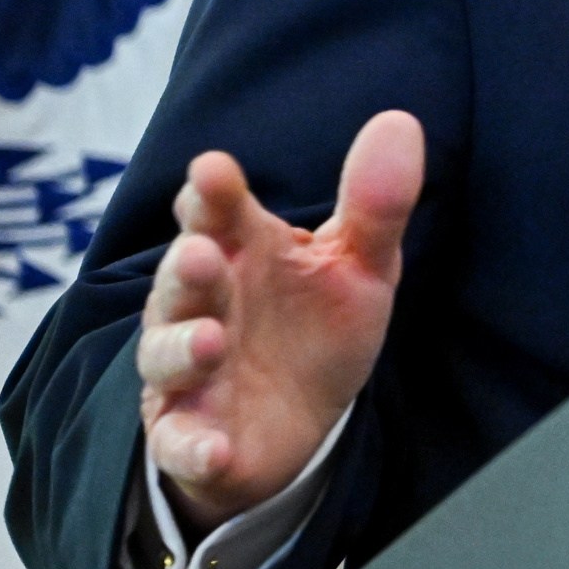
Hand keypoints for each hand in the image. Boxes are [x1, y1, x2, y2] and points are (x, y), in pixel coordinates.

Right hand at [135, 111, 422, 534]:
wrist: (298, 425)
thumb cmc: (316, 327)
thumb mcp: (359, 266)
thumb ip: (375, 203)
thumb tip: (400, 121)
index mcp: (241, 250)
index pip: (217, 211)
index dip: (211, 193)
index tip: (214, 172)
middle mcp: (202, 304)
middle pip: (183, 278)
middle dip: (189, 267)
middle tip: (204, 254)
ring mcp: (188, 371)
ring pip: (168, 354)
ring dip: (184, 348)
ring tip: (212, 342)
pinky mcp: (187, 433)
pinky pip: (180, 442)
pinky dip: (192, 445)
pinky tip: (216, 447)